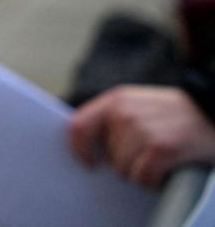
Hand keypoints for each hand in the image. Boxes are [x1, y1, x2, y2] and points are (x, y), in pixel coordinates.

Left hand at [70, 86, 214, 187]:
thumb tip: (87, 146)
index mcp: (116, 99)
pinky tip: (165, 172)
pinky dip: (153, 181)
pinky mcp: (162, 147)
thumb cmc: (174, 116)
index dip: (79, 149)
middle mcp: (125, 112)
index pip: (79, 126)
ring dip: (141, 174)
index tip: (89, 163)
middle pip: (108, 156)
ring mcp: (143, 129)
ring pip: (125, 170)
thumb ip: (114, 119)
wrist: (213, 113)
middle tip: (148, 157)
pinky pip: (143, 177)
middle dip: (126, 164)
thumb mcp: (139, 106)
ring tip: (159, 162)